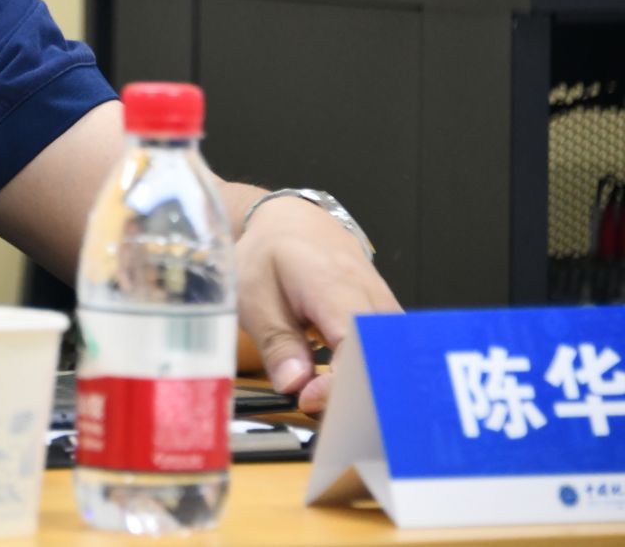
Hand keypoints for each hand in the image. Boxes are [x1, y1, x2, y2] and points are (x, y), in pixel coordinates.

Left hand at [236, 195, 400, 413]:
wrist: (296, 224)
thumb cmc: (271, 257)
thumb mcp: (254, 295)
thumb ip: (276, 341)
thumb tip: (294, 385)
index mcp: (334, 286)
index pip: (353, 344)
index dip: (337, 382)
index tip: (308, 400)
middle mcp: (373, 298)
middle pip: (383, 358)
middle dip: (360, 397)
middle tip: (330, 423)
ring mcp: (388, 310)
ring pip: (394, 361)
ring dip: (370, 393)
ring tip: (344, 419)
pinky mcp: (390, 323)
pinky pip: (391, 357)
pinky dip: (375, 381)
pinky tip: (355, 402)